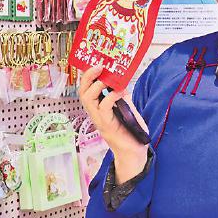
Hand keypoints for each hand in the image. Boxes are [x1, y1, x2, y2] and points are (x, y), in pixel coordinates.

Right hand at [78, 66, 148, 181]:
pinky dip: (111, 97)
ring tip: (108, 78)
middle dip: (88, 77)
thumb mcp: (127, 110)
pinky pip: (104, 108)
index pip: (86, 90)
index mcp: (98, 109)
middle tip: (99, 66)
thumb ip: (123, 98)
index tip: (95, 63)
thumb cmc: (131, 133)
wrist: (135, 153)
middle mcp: (96, 114)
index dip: (87, 77)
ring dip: (97, 86)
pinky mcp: (107, 126)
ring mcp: (100, 120)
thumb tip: (122, 84)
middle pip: (82, 93)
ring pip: (88, 100)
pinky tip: (120, 92)